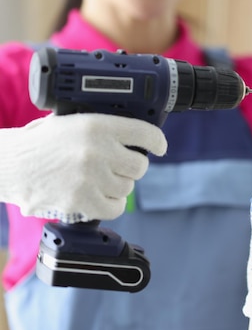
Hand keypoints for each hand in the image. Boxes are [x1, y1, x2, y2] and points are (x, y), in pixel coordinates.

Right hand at [0, 113, 166, 221]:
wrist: (6, 164)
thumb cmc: (39, 143)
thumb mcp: (71, 122)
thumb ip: (101, 128)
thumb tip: (134, 138)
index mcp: (96, 125)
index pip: (145, 133)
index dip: (157, 142)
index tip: (159, 147)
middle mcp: (96, 150)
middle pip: (140, 165)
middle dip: (130, 167)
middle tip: (115, 166)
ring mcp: (90, 177)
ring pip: (128, 187)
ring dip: (118, 186)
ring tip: (99, 180)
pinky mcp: (81, 200)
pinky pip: (115, 208)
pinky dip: (110, 204)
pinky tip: (99, 197)